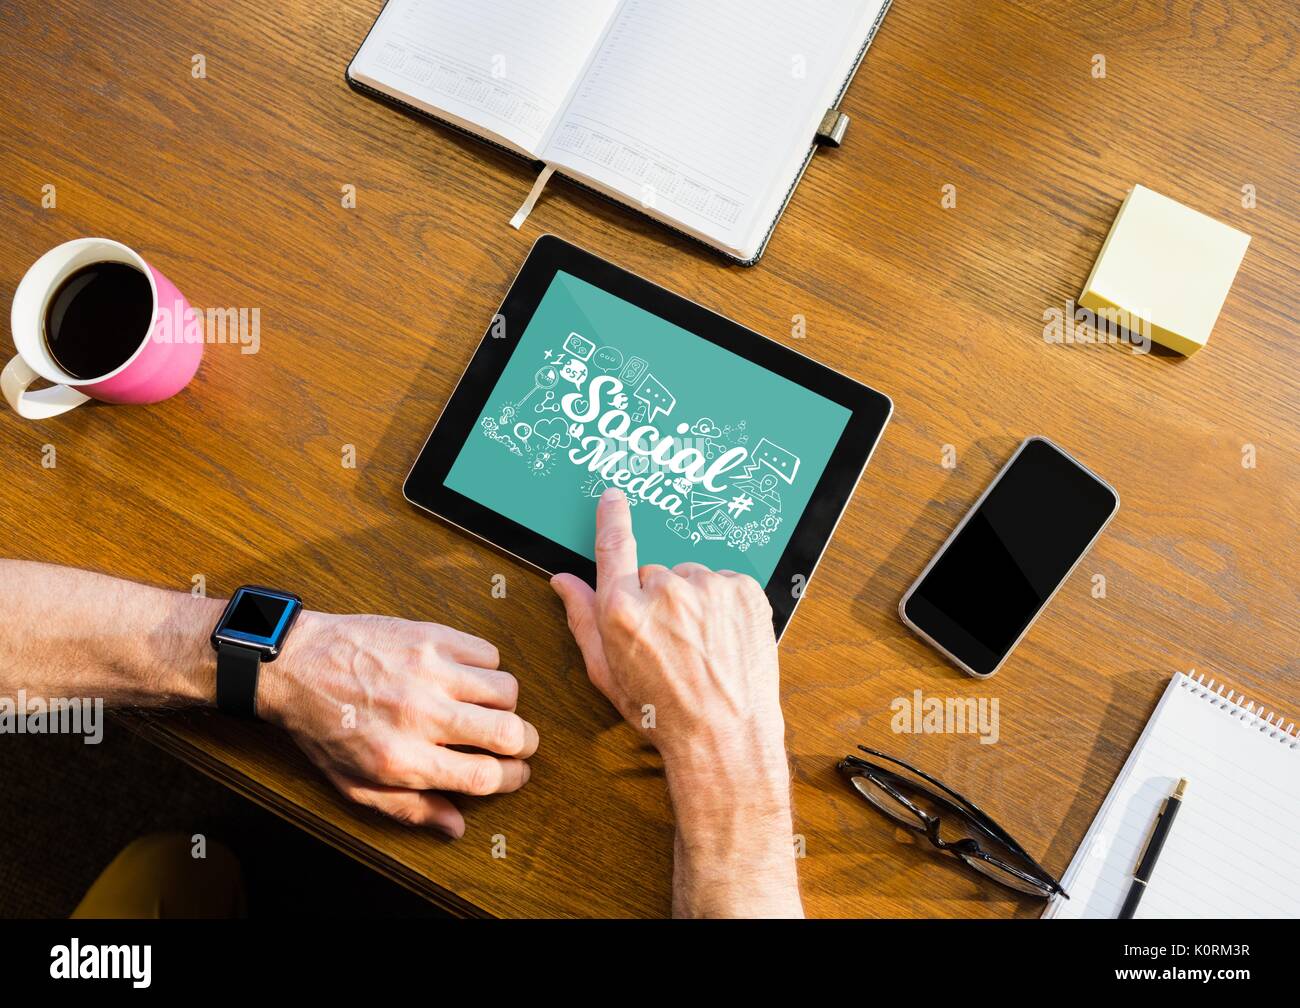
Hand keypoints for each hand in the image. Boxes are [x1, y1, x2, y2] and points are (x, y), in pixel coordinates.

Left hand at [258, 610, 538, 837]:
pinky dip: (486, 667)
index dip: (512, 779)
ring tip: (487, 707)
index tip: (516, 774)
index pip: (484, 776)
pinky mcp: (430, 636)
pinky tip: (466, 676)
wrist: (295, 666)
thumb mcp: (354, 783)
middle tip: (518, 742)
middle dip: (525, 743)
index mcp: (403, 759)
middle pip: (508, 732)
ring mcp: (429, 671)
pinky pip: (488, 653)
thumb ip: (408, 808)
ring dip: (504, 703)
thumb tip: (456, 825)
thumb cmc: (322, 727)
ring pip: (506, 689)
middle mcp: (421, 715)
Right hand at [549, 488, 785, 772]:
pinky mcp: (744, 590)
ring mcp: (708, 588)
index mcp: (623, 611)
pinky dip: (722, 606)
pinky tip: (722, 640)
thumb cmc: (663, 712)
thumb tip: (565, 582)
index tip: (613, 496)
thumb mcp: (607, 673)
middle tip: (670, 642)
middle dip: (657, 599)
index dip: (612, 518)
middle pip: (653, 574)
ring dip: (693, 603)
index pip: (613, 546)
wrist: (725, 736)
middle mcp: (665, 591)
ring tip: (701, 647)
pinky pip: (723, 584)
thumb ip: (582, 620)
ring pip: (691, 579)